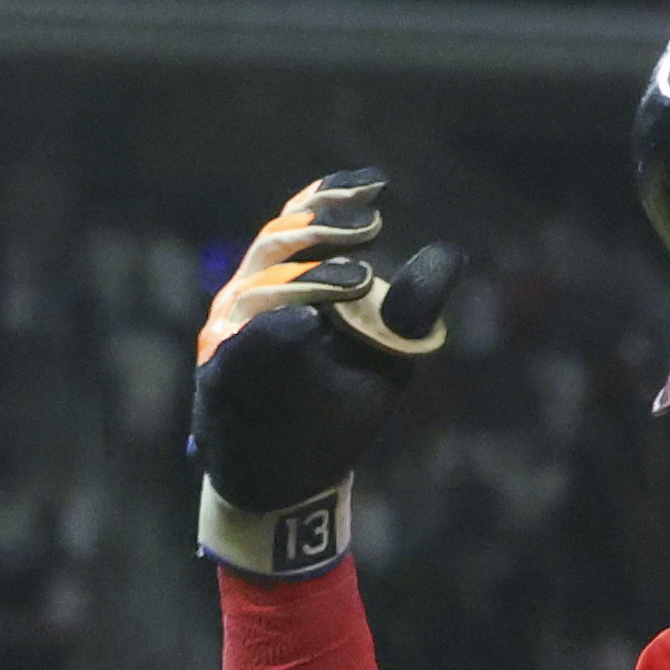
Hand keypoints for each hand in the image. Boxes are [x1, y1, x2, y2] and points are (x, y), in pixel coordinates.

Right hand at [188, 174, 452, 554]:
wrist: (294, 484)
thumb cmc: (335, 415)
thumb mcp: (385, 356)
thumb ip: (409, 308)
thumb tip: (449, 254)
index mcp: (285, 283)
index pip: (300, 223)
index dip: (332, 197)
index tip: (376, 186)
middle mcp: (249, 300)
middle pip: (277, 244)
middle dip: (325, 229)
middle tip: (374, 226)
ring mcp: (229, 339)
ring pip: (261, 288)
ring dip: (311, 277)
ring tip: (361, 279)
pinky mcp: (220, 379)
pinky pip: (243, 347)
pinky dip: (272, 329)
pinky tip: (306, 321)